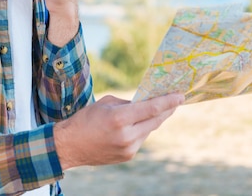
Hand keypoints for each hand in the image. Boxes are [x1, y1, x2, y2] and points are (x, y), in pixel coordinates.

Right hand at [53, 93, 183, 169]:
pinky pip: (141, 139)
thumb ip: (128, 103)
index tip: (180, 95)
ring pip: (149, 130)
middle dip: (166, 110)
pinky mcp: (128, 156)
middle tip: (175, 100)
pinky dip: (142, 130)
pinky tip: (138, 124)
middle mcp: (126, 135)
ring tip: (157, 109)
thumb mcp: (106, 103)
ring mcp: (128, 148)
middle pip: (155, 120)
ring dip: (153, 120)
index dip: (168, 101)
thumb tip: (146, 102)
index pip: (151, 108)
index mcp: (119, 118)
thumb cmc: (86, 119)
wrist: (70, 146)